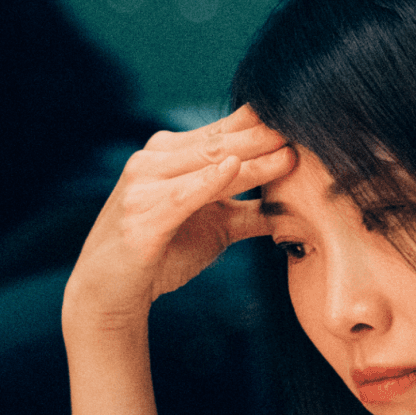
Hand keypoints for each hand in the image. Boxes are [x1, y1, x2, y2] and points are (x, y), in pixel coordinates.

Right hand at [65, 105, 295, 324]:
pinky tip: (235, 168)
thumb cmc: (160, 256)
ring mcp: (145, 183)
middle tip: (306, 128)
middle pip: (220, 142)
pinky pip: (182, 193)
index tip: (303, 121)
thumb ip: (250, 213)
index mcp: (171, 154)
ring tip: (288, 154)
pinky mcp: (142, 214)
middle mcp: (154, 159)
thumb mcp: (215, 228)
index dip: (262, 125)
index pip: (223, 131)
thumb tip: (295, 208)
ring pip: (208, 163)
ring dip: (251, 157)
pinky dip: (209, 179)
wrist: (109, 293)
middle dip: (264, 136)